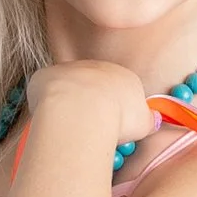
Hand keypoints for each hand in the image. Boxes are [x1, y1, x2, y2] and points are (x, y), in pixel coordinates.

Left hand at [26, 57, 151, 144]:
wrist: (83, 109)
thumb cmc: (118, 118)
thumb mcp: (143, 124)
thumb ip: (147, 119)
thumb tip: (152, 119)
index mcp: (122, 75)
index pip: (119, 91)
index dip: (115, 111)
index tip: (111, 128)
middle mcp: (95, 66)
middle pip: (92, 87)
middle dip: (90, 106)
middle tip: (88, 130)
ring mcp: (68, 69)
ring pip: (67, 89)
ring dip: (68, 105)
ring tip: (68, 128)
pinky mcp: (44, 75)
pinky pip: (44, 92)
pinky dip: (46, 107)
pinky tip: (51, 122)